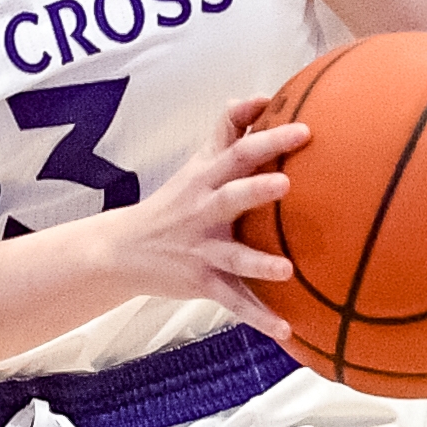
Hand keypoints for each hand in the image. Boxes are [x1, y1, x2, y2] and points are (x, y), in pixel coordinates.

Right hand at [101, 93, 310, 343]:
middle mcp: (204, 211)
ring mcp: (202, 250)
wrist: (123, 250)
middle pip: (232, 196)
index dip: (268, 138)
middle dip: (256, 190)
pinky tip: (287, 330)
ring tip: (286, 270)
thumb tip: (259, 95)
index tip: (303, 129)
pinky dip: (259, 318)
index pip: (239, 151)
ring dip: (259, 264)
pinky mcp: (201, 283)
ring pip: (233, 257)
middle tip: (286, 183)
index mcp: (207, 179)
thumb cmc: (176, 201)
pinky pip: (233, 303)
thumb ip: (228, 129)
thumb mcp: (197, 163)